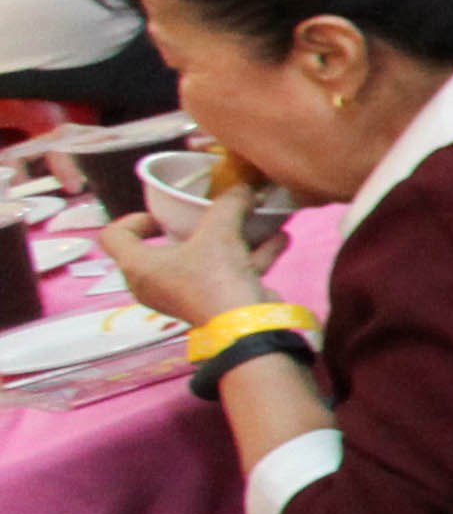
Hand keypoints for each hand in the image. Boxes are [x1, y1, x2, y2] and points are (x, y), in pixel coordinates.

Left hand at [101, 179, 269, 330]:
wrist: (243, 326)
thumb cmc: (213, 276)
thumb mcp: (219, 230)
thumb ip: (228, 204)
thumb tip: (243, 187)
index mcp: (138, 265)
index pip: (113, 236)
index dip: (133, 219)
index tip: (163, 214)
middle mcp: (152, 283)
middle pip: (161, 248)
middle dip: (190, 228)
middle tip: (208, 216)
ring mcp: (181, 296)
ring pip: (199, 260)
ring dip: (228, 240)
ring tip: (253, 221)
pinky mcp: (210, 304)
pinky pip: (224, 274)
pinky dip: (248, 256)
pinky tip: (278, 238)